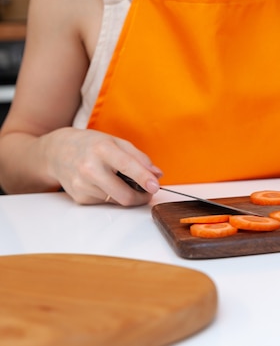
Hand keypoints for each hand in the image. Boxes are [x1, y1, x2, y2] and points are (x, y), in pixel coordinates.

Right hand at [43, 127, 161, 205]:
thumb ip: (139, 158)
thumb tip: (157, 174)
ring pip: (116, 200)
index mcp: (102, 149)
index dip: (144, 178)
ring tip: (120, 181)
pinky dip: (111, 196)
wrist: (57, 152)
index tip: (155, 186)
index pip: (127, 166)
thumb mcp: (116, 142)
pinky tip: (104, 183)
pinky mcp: (79, 198)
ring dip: (126, 195)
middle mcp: (90, 168)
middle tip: (147, 192)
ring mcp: (82, 185)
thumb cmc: (91, 145)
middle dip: (141, 197)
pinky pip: (105, 202)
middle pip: (123, 194)